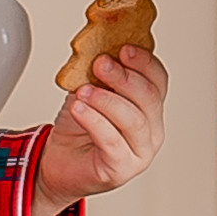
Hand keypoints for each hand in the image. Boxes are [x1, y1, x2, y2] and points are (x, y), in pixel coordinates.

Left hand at [30, 46, 168, 215]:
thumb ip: (99, 72)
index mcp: (148, 107)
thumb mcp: (90, 88)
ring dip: (107, 100)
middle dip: (124, 77)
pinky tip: (79, 109)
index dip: (144, 62)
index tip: (124, 48)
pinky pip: (112, 141)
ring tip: (84, 90)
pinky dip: (94, 121)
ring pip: (134, 120)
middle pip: (150, 98)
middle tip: (101, 63)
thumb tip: (100, 47)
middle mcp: (151, 129)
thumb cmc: (78, 125)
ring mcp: (140, 152)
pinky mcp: (121, 168)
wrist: (57, 160)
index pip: (158, 80)